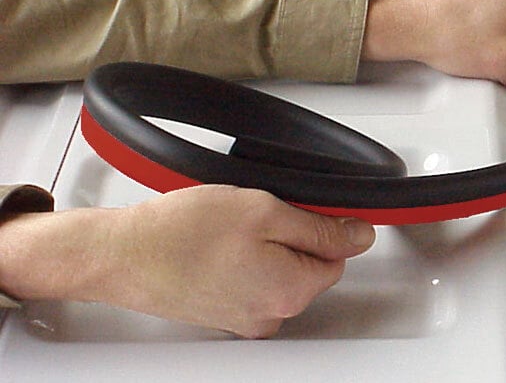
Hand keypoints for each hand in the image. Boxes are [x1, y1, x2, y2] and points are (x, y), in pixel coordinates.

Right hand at [0, 185, 374, 337]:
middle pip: (307, 267)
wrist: (121, 253)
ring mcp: (244, 318)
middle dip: (288, 237)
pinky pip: (249, 281)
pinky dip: (239, 261)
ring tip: (227, 230)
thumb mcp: (265, 211)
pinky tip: (214, 245)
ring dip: (263, 248)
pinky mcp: (221, 314)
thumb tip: (360, 235)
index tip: (294, 211)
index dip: (319, 226)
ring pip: (277, 272)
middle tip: (253, 216)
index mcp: (291, 290)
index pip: (337, 257)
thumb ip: (320, 227)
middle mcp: (271, 314)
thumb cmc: (182, 232)